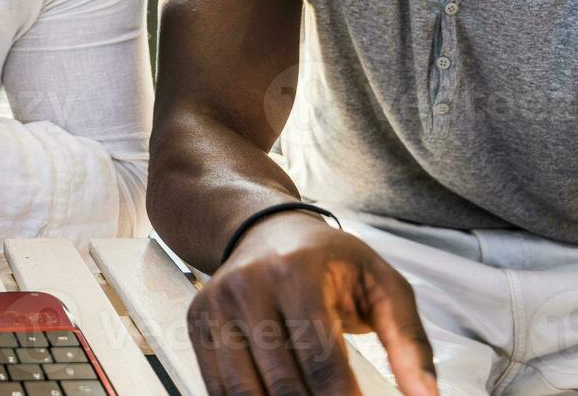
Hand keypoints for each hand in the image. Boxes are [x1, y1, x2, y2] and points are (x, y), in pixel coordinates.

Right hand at [188, 212, 437, 395]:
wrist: (266, 229)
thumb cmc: (328, 259)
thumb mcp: (381, 284)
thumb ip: (409, 341)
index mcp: (296, 272)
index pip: (321, 360)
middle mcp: (248, 286)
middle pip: (283, 383)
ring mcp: (217, 305)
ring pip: (244, 390)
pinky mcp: (199, 322)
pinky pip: (217, 385)